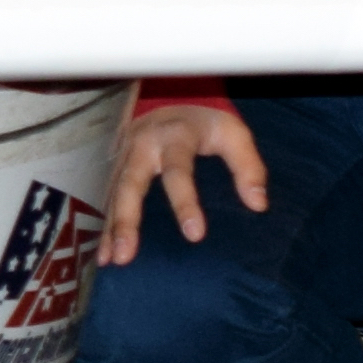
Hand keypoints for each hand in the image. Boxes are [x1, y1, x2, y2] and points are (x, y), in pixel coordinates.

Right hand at [106, 92, 269, 261]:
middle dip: (127, 220)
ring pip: (114, 194)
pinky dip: (105, 226)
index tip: (194, 235)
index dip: (185, 202)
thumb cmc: (206, 125)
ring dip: (111, 228)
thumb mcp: (233, 134)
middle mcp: (143, 146)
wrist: (170, 102)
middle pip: (131, 184)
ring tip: (112, 260)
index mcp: (174, 136)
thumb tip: (258, 204)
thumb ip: (248, 166)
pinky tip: (105, 254)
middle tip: (128, 253)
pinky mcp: (116, 170)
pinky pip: (108, 199)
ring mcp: (125, 158)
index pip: (178, 171)